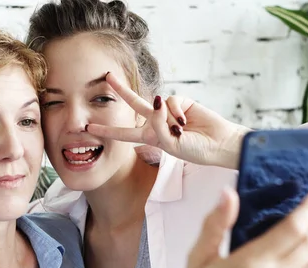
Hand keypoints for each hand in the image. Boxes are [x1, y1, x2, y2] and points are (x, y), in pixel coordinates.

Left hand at [85, 72, 250, 168]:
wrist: (218, 145)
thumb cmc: (195, 150)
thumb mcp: (171, 145)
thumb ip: (159, 125)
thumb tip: (157, 100)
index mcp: (151, 137)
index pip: (124, 134)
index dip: (106, 131)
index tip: (88, 129)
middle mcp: (157, 122)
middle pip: (134, 104)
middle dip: (121, 90)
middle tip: (107, 76)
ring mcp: (169, 111)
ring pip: (155, 101)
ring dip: (167, 118)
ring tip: (182, 131)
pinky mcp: (182, 101)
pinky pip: (171, 101)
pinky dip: (176, 112)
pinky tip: (186, 122)